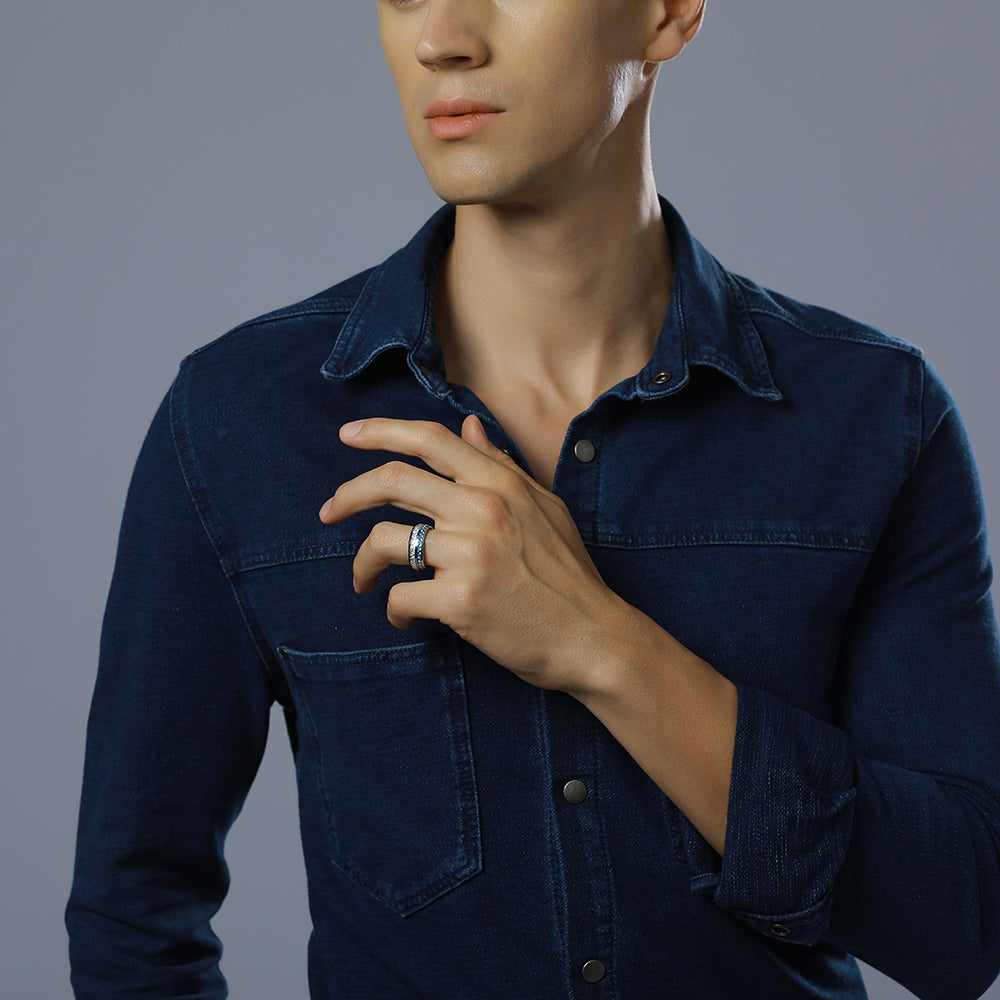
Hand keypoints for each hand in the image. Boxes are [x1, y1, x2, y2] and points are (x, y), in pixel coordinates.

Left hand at [319, 415, 629, 693]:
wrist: (594, 637)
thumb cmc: (569, 575)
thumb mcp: (545, 507)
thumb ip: (502, 466)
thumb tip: (468, 426)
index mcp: (500, 484)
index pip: (430, 439)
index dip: (381, 431)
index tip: (348, 435)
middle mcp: (482, 509)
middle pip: (391, 481)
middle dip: (347, 495)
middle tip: (328, 512)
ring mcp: (470, 554)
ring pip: (384, 540)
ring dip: (362, 564)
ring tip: (364, 580)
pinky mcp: (461, 599)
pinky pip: (400, 596)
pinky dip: (393, 610)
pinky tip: (404, 617)